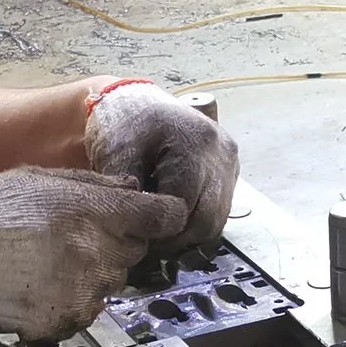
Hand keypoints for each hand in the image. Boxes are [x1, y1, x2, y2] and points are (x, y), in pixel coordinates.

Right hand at [0, 169, 187, 341]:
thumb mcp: (39, 179)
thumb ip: (92, 184)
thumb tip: (132, 186)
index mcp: (100, 212)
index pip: (164, 216)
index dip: (161, 214)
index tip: (152, 215)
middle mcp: (103, 254)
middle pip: (135, 249)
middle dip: (116, 241)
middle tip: (74, 234)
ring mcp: (89, 292)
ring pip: (112, 280)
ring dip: (94, 271)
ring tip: (50, 260)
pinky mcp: (71, 320)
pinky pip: (87, 306)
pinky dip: (73, 297)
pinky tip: (41, 284)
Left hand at [82, 80, 238, 247]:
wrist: (134, 101)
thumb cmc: (122, 124)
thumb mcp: (116, 157)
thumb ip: (130, 197)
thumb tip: (141, 236)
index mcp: (196, 144)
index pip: (187, 207)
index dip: (163, 230)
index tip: (140, 239)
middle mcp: (222, 153)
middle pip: (209, 219)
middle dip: (178, 238)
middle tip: (149, 244)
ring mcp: (229, 162)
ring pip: (217, 219)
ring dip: (189, 232)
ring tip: (158, 232)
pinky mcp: (228, 170)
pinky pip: (218, 209)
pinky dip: (195, 220)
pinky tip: (171, 218)